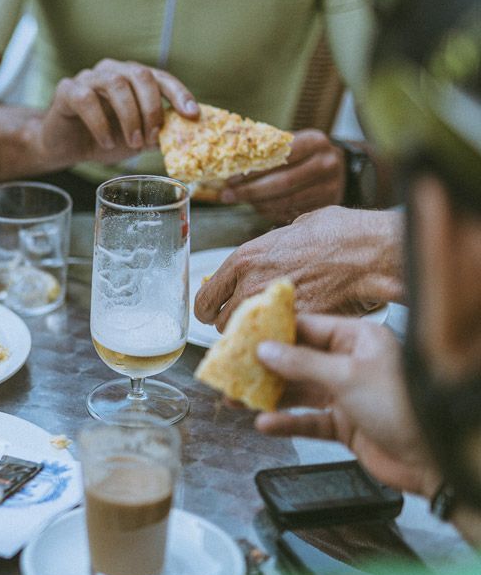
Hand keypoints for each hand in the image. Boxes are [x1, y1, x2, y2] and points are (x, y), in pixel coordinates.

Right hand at [36, 59, 198, 167]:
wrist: (64, 147)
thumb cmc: (102, 138)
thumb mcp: (135, 139)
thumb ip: (155, 133)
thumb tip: (182, 136)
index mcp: (133, 78)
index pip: (160, 78)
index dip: (179, 94)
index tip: (192, 115)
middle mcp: (113, 71)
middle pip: (140, 75)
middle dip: (152, 108)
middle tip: (152, 137)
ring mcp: (89, 77)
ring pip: (116, 84)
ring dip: (130, 116)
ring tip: (133, 143)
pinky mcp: (67, 90)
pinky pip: (87, 100)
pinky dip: (101, 123)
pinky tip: (106, 142)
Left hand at [194, 206, 403, 330]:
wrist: (369, 252)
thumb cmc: (339, 234)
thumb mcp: (292, 229)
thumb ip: (269, 249)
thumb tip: (268, 255)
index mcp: (243, 260)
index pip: (205, 298)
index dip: (209, 309)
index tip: (215, 312)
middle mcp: (249, 286)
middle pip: (220, 323)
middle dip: (231, 326)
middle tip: (246, 325)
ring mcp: (270, 309)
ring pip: (244, 337)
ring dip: (252, 337)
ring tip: (268, 331)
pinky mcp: (293, 326)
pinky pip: (274, 343)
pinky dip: (278, 345)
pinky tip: (288, 338)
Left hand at [223, 130, 344, 223]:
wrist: (336, 166)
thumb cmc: (303, 153)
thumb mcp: (291, 142)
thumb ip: (266, 150)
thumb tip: (228, 162)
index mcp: (315, 142)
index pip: (279, 157)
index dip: (253, 170)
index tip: (230, 178)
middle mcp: (326, 163)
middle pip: (282, 182)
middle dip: (250, 191)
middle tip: (227, 195)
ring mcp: (330, 186)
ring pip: (287, 201)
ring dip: (258, 204)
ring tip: (240, 201)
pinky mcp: (327, 205)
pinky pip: (293, 212)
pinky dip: (271, 212)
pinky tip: (258, 207)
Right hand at [254, 315, 438, 496]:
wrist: (433, 459)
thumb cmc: (403, 407)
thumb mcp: (346, 377)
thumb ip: (301, 364)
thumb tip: (265, 350)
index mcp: (359, 339)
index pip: (308, 328)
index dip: (274, 333)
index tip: (243, 336)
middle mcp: (351, 363)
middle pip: (297, 360)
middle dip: (264, 368)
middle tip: (233, 370)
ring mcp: (347, 394)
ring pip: (298, 392)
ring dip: (269, 397)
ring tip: (237, 400)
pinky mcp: (344, 424)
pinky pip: (307, 420)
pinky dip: (286, 423)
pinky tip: (265, 423)